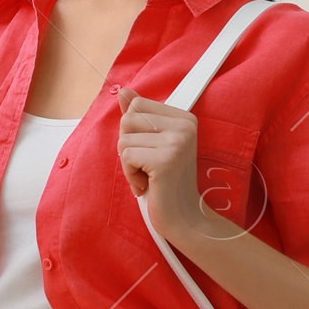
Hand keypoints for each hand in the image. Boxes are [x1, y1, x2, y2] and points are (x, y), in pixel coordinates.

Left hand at [116, 88, 230, 245]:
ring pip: (124, 139)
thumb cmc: (166, 184)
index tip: (149, 153)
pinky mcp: (165, 160)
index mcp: (184, 118)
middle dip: (128, 146)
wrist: (184, 217)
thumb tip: (124, 91)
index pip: (137, 105)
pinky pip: (126, 156)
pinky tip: (147, 185)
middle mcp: (184, 125)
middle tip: (147, 166)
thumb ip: (139, 116)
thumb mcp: (152, 145)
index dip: (133, 132)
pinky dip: (130, 175)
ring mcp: (177, 141)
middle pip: (128, 119)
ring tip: (148, 177)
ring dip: (129, 164)